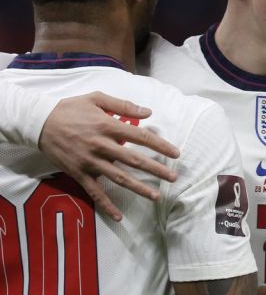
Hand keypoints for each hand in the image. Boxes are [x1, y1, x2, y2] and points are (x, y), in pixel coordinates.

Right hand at [38, 92, 179, 220]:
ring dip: (139, 188)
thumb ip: (123, 105)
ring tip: (156, 196)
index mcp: (108, 126)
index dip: (160, 145)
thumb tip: (148, 112)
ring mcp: (90, 162)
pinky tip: (119, 216)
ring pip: (119, 178)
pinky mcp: (78, 173)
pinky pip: (94, 192)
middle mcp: (102, 146)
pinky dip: (106, 205)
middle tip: (174, 177)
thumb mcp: (96, 98)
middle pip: (134, 160)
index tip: (176, 153)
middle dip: (156, 169)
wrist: (39, 123)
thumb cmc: (71, 109)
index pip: (141, 137)